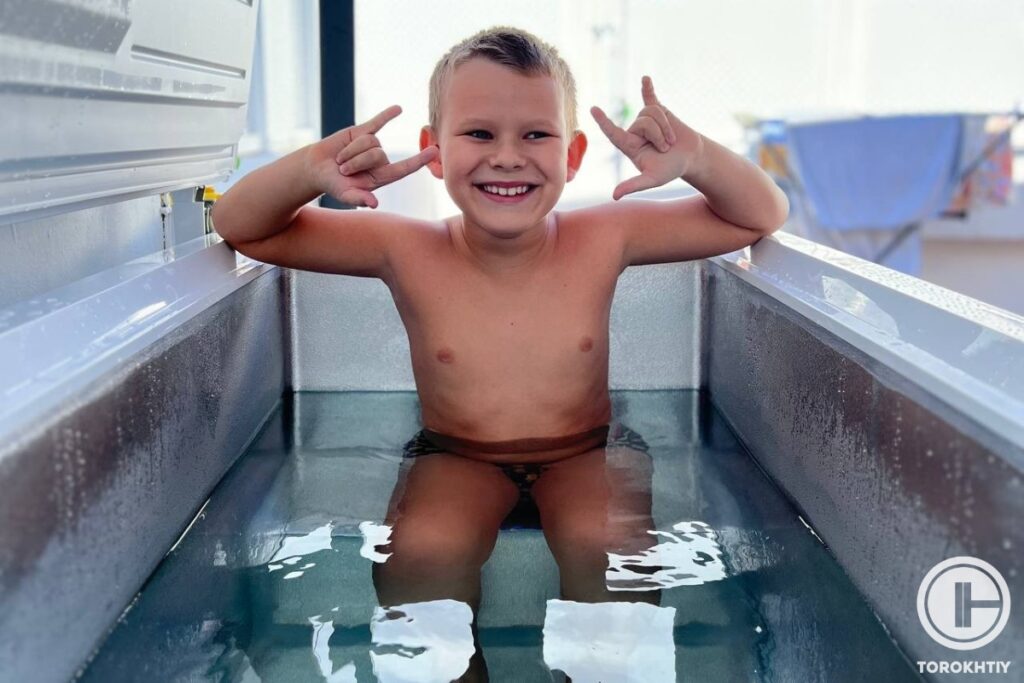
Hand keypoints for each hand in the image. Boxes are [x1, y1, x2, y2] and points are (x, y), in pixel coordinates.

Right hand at [306, 105, 437, 207]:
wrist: (317, 168)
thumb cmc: (333, 185)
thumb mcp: (345, 195)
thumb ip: (359, 199)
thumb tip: (374, 204)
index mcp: (382, 177)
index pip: (405, 168)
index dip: (419, 160)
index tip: (434, 152)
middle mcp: (381, 161)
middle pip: (378, 153)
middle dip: (357, 161)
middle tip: (343, 170)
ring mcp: (372, 145)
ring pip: (370, 141)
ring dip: (351, 151)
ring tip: (341, 160)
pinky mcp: (362, 131)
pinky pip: (377, 122)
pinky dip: (387, 115)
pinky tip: (399, 109)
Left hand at [591, 77, 703, 199]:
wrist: (690, 158)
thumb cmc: (670, 170)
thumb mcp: (651, 179)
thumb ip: (633, 185)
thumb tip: (615, 196)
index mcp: (629, 146)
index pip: (613, 132)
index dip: (604, 122)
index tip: (593, 109)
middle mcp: (635, 131)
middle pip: (642, 122)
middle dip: (658, 134)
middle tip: (665, 148)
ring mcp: (646, 120)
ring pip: (652, 112)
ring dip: (665, 127)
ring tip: (670, 140)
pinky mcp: (659, 111)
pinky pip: (651, 97)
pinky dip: (648, 87)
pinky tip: (645, 78)